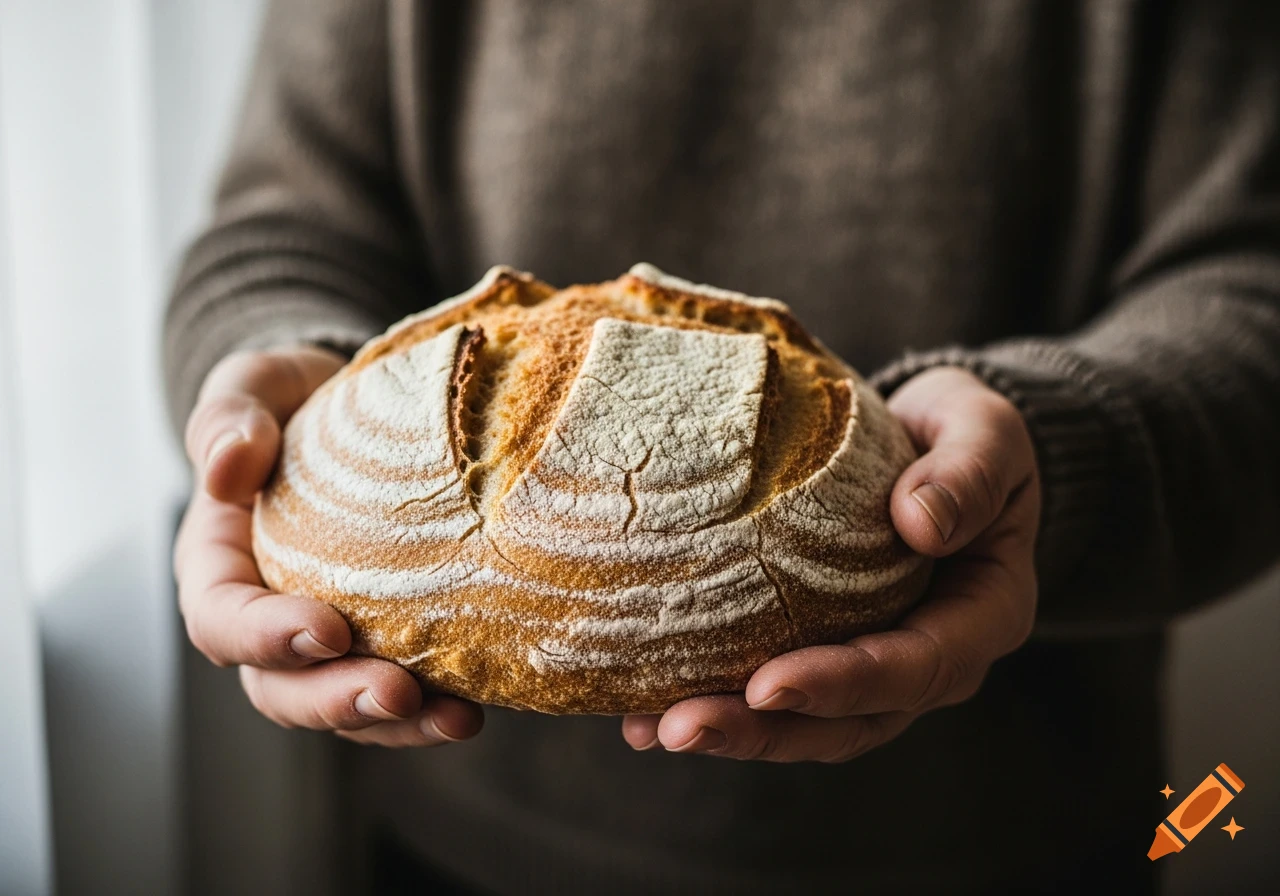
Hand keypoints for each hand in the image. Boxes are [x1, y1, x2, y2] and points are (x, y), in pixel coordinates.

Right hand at [176, 346, 483, 746]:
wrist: (348, 406)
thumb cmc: (289, 401)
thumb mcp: (253, 388)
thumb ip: (230, 419)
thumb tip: (227, 467)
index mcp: (219, 566)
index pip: (222, 620)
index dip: (267, 636)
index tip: (328, 628)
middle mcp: (266, 619)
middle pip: (282, 689)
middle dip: (337, 700)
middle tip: (396, 693)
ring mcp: (327, 640)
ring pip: (345, 707)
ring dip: (397, 723)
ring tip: (457, 719)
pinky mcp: (382, 641)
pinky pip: (398, 692)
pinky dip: (434, 706)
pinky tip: (478, 705)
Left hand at [621, 367, 1038, 759]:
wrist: (939, 443)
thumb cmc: (965, 434)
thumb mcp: (986, 430)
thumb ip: (970, 472)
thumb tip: (919, 524)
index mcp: (983, 615)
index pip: (918, 668)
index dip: (845, 684)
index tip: (769, 684)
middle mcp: (931, 658)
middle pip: (852, 721)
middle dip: (765, 732)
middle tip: (681, 727)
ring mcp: (878, 663)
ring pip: (808, 724)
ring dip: (733, 732)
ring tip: (649, 729)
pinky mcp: (828, 649)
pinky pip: (777, 691)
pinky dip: (717, 699)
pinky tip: (643, 705)